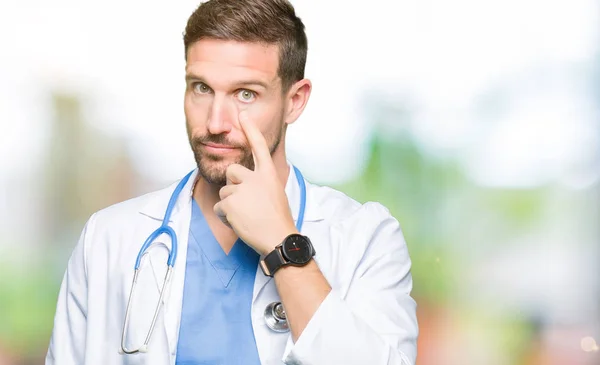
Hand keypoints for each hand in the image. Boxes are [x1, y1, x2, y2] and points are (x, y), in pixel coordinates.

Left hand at [213, 111, 297, 255]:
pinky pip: (219, 208)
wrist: (278, 238)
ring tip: (247, 216)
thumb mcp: (275, 193)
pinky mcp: (230, 203)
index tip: (243, 114)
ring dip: (230, 206)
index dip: (251, 129)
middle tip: (246, 202)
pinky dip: (226, 217)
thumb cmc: (278, 220)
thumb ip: (260, 184)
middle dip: (233, 185)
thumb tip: (242, 183)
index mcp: (268, 174)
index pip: (258, 146)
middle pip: (232, 171)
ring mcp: (242, 190)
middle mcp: (255, 178)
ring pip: (224, 192)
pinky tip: (240, 223)